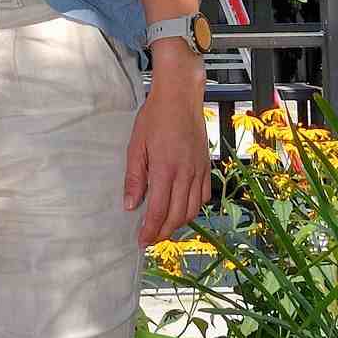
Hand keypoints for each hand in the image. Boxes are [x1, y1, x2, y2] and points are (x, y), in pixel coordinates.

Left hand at [122, 48, 211, 246]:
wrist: (181, 96)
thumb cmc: (155, 116)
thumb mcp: (136, 145)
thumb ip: (134, 177)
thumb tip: (130, 205)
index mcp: (165, 169)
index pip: (158, 211)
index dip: (150, 230)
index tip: (141, 241)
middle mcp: (186, 174)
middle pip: (177, 216)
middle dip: (163, 232)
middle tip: (150, 238)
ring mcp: (199, 171)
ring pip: (192, 210)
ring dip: (178, 223)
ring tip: (164, 226)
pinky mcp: (207, 166)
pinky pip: (203, 197)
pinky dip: (193, 208)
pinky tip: (182, 207)